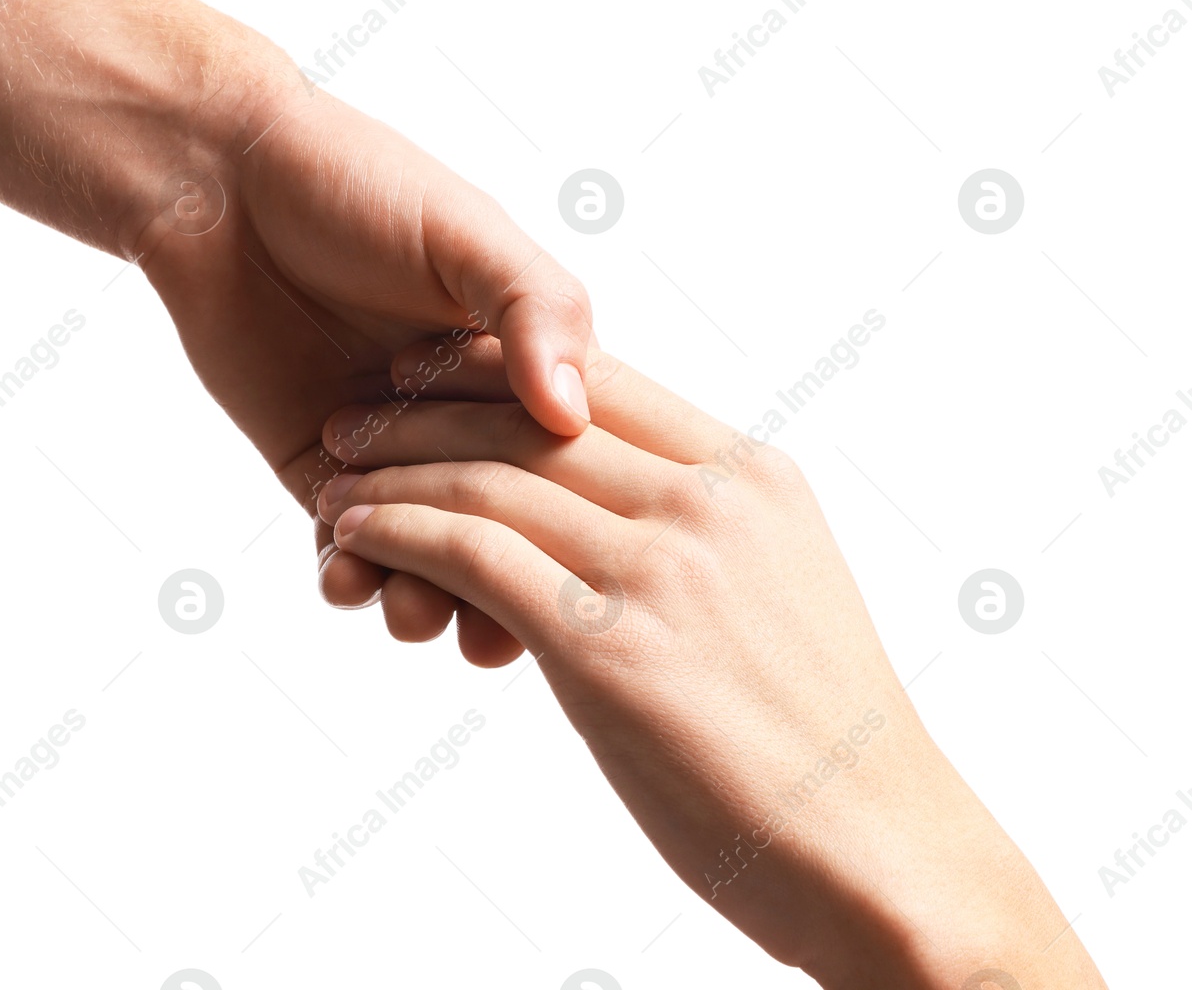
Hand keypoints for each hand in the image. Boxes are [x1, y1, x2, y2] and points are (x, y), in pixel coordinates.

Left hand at [132, 63, 592, 609]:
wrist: (222, 185)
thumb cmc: (358, 184)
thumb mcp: (467, 234)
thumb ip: (532, 312)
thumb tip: (572, 416)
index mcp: (519, 362)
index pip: (567, 464)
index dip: (576, 526)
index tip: (583, 585)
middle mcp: (462, 415)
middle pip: (499, 528)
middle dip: (500, 592)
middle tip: (489, 639)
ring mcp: (389, 448)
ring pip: (422, 550)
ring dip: (422, 593)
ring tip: (412, 608)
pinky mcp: (317, 467)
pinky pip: (344, 543)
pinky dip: (349, 574)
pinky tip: (342, 575)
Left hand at [313, 346, 1106, 989]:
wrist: (884, 853)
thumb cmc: (823, 743)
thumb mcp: (772, 595)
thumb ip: (694, 538)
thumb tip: (607, 526)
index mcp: (753, 477)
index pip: (604, 383)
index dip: (502, 366)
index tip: (432, 370)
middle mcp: (709, 502)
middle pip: (534, 416)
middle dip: (427, 407)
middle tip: (354, 413)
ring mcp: (662, 569)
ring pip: (492, 477)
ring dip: (395, 468)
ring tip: (334, 475)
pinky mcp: (609, 647)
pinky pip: (474, 554)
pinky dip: (401, 532)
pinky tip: (358, 534)